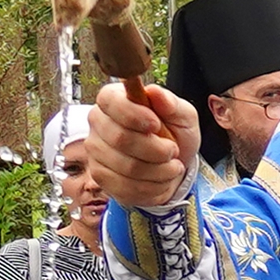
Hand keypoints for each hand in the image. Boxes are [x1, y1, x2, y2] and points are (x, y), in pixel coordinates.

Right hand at [85, 82, 199, 208]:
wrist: (173, 164)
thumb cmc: (174, 135)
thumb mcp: (183, 115)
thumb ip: (172, 103)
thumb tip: (155, 93)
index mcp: (114, 99)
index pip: (110, 101)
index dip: (133, 115)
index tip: (155, 124)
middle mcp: (99, 123)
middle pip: (120, 138)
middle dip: (155, 149)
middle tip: (172, 150)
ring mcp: (96, 152)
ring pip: (127, 166)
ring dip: (158, 170)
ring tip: (172, 165)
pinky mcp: (100, 177)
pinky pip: (126, 186)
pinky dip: (152, 186)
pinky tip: (161, 178)